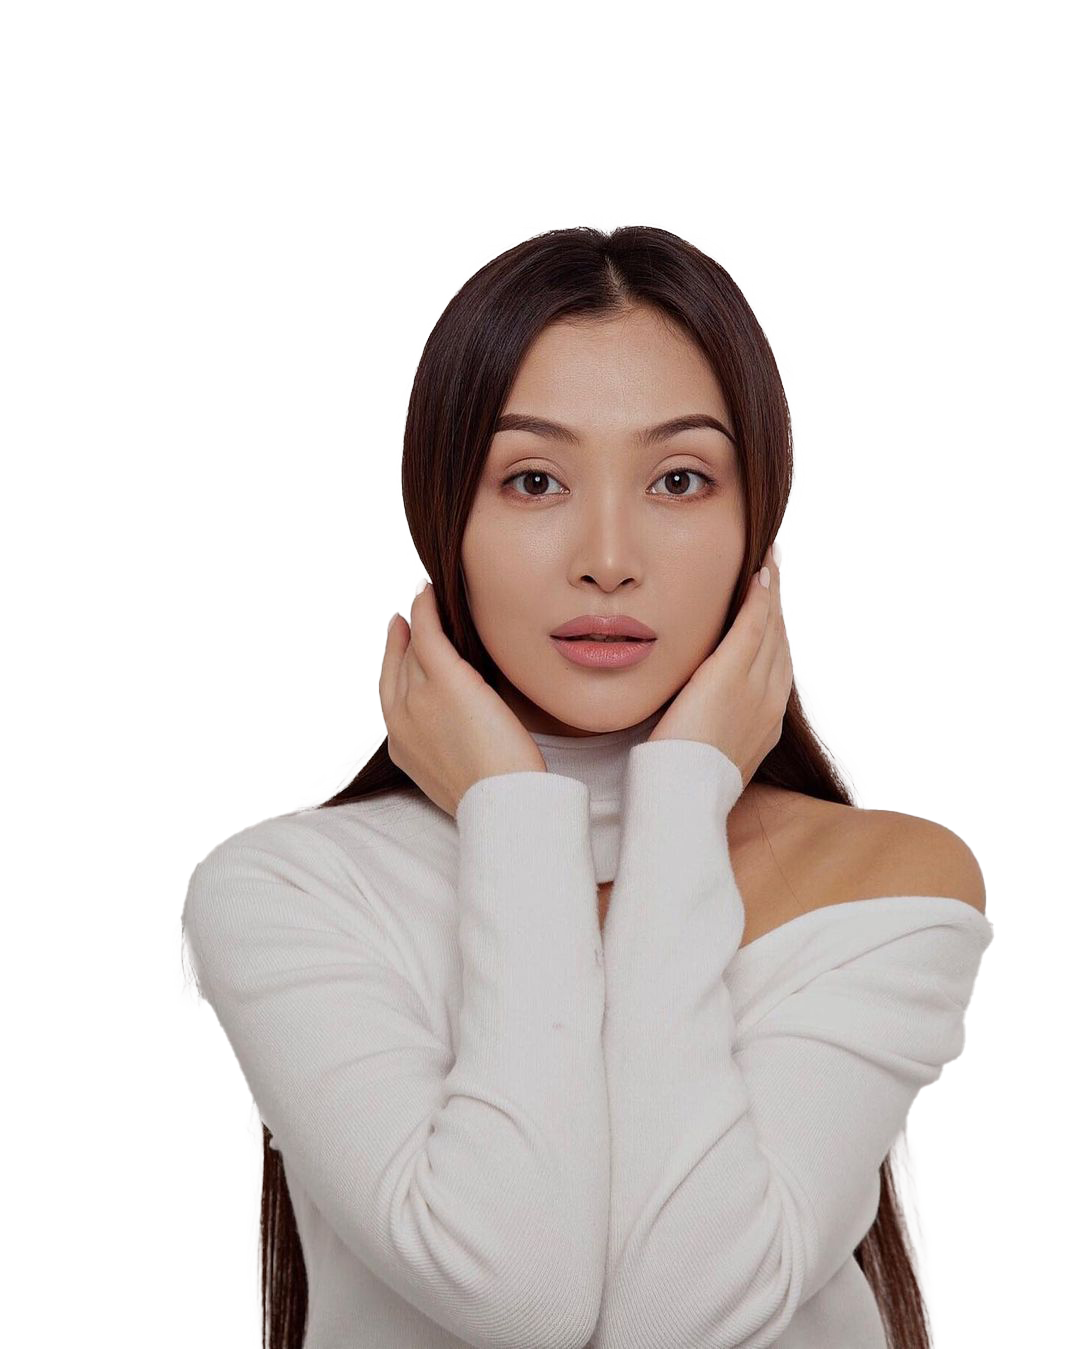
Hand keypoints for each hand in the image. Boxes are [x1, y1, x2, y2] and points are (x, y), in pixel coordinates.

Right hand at [379, 579, 546, 816]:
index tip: (400, 642)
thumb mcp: (458, 773)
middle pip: (400, 667)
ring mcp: (419, 697)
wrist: (502, 805)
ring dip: (418, 619)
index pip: (392, 693)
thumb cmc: (494, 796)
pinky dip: (426, 608)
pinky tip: (429, 592)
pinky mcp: (445, 680)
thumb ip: (450, 745)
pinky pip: (428, 631)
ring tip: (426, 599)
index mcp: (401, 745)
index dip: (394, 664)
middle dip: (403, 641)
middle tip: (409, 617)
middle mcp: (401, 718)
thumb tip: (468, 728)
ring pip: (414, 648)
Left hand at [648, 542, 792, 789]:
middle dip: (777, 606)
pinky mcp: (732, 676)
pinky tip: (760, 575)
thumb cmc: (683, 781)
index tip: (770, 608)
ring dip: (771, 593)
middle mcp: (770, 703)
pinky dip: (760, 598)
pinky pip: (754, 626)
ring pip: (771, 629)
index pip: (774, 666)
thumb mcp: (704, 752)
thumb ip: (706, 727)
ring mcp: (756, 688)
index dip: (774, 632)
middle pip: (779, 642)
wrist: (683, 797)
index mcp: (765, 722)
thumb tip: (692, 713)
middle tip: (774, 573)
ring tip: (770, 564)